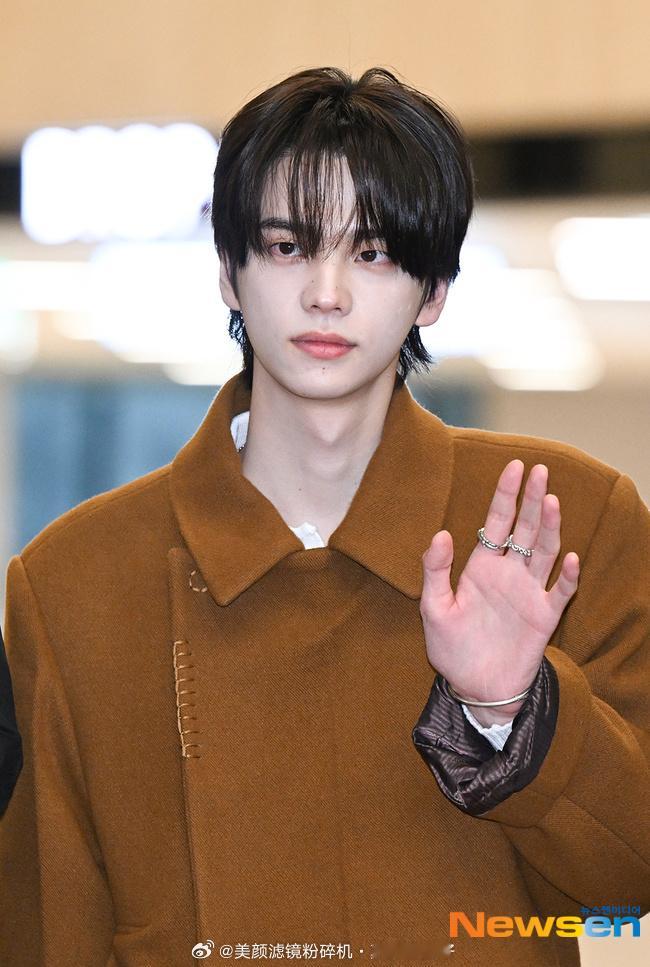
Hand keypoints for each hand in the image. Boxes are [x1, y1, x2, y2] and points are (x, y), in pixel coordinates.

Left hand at [419, 460, 579, 726]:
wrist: (475, 688)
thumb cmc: (451, 648)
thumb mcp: (433, 609)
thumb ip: (435, 571)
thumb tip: (441, 533)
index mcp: (482, 566)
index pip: (496, 522)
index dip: (505, 495)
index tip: (513, 467)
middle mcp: (509, 573)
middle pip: (525, 528)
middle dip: (531, 499)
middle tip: (539, 470)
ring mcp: (529, 592)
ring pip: (545, 552)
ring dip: (550, 527)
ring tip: (550, 501)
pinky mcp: (545, 616)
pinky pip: (561, 591)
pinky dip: (568, 575)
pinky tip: (571, 558)